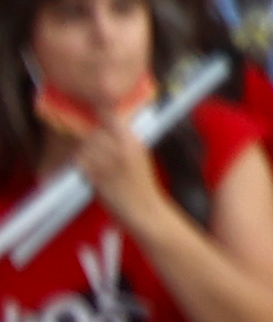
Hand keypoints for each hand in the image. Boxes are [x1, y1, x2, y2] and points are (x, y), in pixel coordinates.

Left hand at [57, 93, 160, 223]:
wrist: (144, 209)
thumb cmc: (142, 183)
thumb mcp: (140, 155)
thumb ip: (125, 140)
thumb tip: (107, 125)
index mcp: (134, 142)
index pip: (111, 117)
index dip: (101, 112)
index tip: (96, 112)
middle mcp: (120, 149)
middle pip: (94, 132)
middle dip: (90, 137)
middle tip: (93, 145)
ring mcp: (107, 163)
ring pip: (84, 146)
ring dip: (84, 151)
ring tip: (91, 159)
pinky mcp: (96, 177)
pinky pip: (80, 162)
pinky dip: (81, 164)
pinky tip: (89, 170)